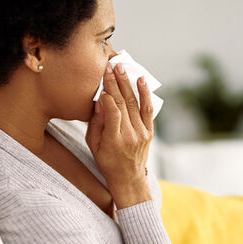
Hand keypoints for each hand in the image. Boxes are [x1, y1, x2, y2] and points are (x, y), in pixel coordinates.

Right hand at [85, 62, 154, 207]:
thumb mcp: (93, 145)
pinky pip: (148, 109)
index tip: (101, 83)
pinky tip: (140, 80)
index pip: (112, 112)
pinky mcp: (149, 131)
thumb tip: (100, 100)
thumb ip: (96, 123)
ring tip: (122, 68)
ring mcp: (142, 133)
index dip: (107, 96)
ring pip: (134, 103)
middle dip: (115, 83)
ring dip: (128, 83)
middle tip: (110, 66)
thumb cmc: (106, 161)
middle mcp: (130, 136)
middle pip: (123, 104)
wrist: (128, 177)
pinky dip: (144, 93)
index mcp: (113, 141)